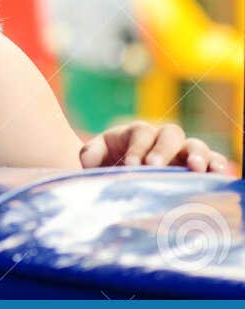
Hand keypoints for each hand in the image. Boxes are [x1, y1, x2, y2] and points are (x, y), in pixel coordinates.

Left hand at [80, 121, 234, 173]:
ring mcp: (183, 152)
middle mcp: (163, 139)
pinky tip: (220, 175)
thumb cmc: (110, 163)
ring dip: (198, 155)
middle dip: (164, 150)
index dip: (138, 148)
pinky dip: (217, 166)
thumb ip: (91, 154)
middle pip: (171, 134)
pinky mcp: (198, 167)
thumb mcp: (96, 157)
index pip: (141, 134)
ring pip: (196, 145)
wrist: (122, 173)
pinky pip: (213, 161)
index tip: (132, 165)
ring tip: (197, 169)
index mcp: (138, 133)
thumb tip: (89, 161)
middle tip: (156, 167)